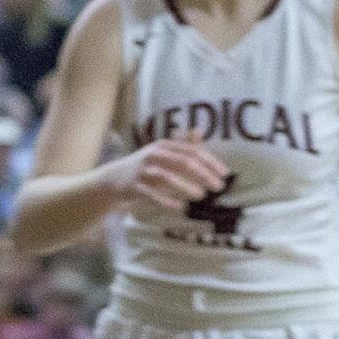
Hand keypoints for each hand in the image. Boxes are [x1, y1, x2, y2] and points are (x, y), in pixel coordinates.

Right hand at [108, 132, 229, 211]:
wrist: (112, 179)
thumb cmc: (145, 166)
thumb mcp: (162, 152)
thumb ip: (182, 145)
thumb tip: (199, 131)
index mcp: (164, 145)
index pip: (192, 151)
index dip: (210, 162)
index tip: (225, 174)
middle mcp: (154, 154)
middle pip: (182, 162)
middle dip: (203, 174)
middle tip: (219, 187)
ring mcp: (143, 170)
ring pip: (167, 177)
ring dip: (186, 186)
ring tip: (201, 195)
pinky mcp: (134, 186)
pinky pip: (152, 194)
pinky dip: (166, 200)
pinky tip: (180, 207)